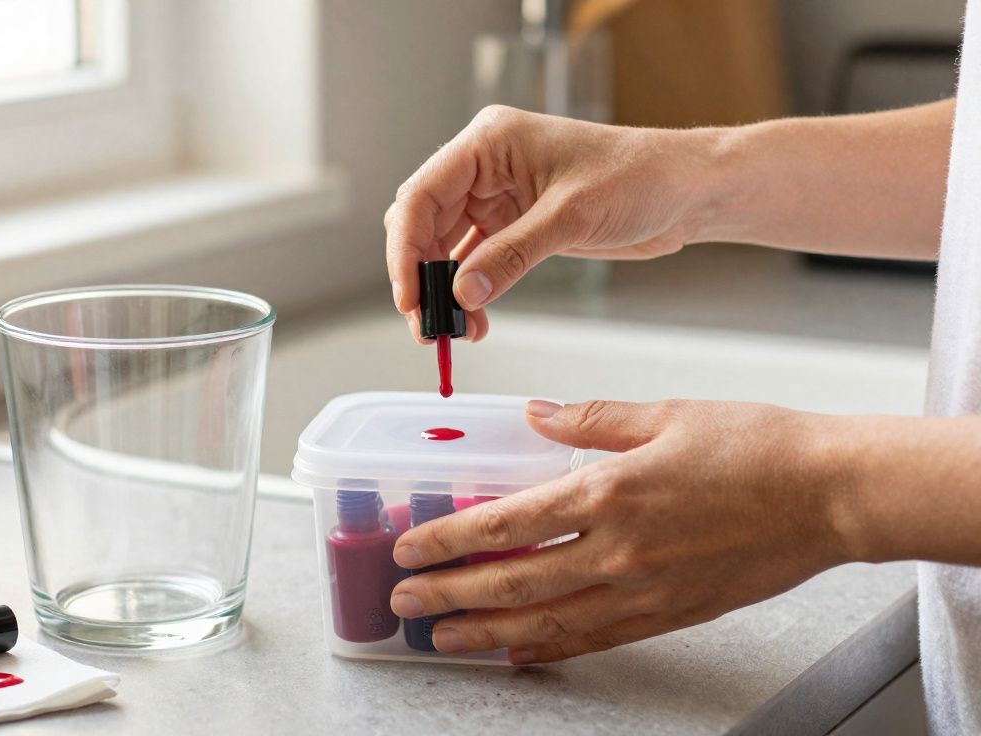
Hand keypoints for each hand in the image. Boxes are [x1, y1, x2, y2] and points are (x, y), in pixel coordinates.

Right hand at [384, 105, 719, 341]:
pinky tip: (476, 319)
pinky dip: (470, 292)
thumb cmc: (640, 176)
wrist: (688, 189)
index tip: (410, 296)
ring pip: (444, 247)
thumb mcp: (570, 216)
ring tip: (454, 331)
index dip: (405, 250)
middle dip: (420, 276)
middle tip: (428, 325)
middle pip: (424, 224)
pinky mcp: (515, 224)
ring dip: (445, 290)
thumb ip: (510, 256)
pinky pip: (474, 261)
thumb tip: (462, 294)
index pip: (421, 195)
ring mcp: (497, 196)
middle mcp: (485, 166)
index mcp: (488, 142)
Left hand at [387, 398, 855, 663]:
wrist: (831, 494)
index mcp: (610, 491)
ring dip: (488, 632)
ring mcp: (645, 589)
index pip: (508, 523)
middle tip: (406, 600)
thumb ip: (589, 418)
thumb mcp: (664, 413)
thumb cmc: (757, 447)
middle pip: (514, 582)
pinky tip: (520, 652)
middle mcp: (619, 549)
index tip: (411, 547)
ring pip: (548, 621)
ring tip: (444, 638)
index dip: (450, 538)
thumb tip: (534, 415)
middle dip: (450, 593)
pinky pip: (598, 638)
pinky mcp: (671, 614)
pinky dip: (552, 648)